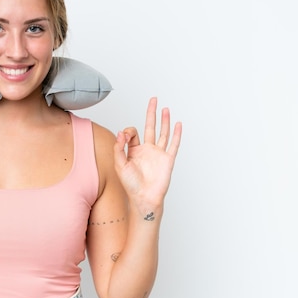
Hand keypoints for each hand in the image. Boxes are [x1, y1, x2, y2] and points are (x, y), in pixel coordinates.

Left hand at [113, 97, 181, 218]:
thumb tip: (120, 132)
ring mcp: (158, 154)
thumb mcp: (119, 165)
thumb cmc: (130, 184)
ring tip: (165, 108)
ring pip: (163, 133)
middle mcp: (147, 150)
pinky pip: (173, 144)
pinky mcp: (167, 159)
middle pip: (150, 126)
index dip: (127, 131)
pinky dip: (176, 134)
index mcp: (134, 150)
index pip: (132, 132)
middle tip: (153, 99)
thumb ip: (119, 148)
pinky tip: (178, 124)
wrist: (143, 197)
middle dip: (151, 113)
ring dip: (164, 120)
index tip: (124, 137)